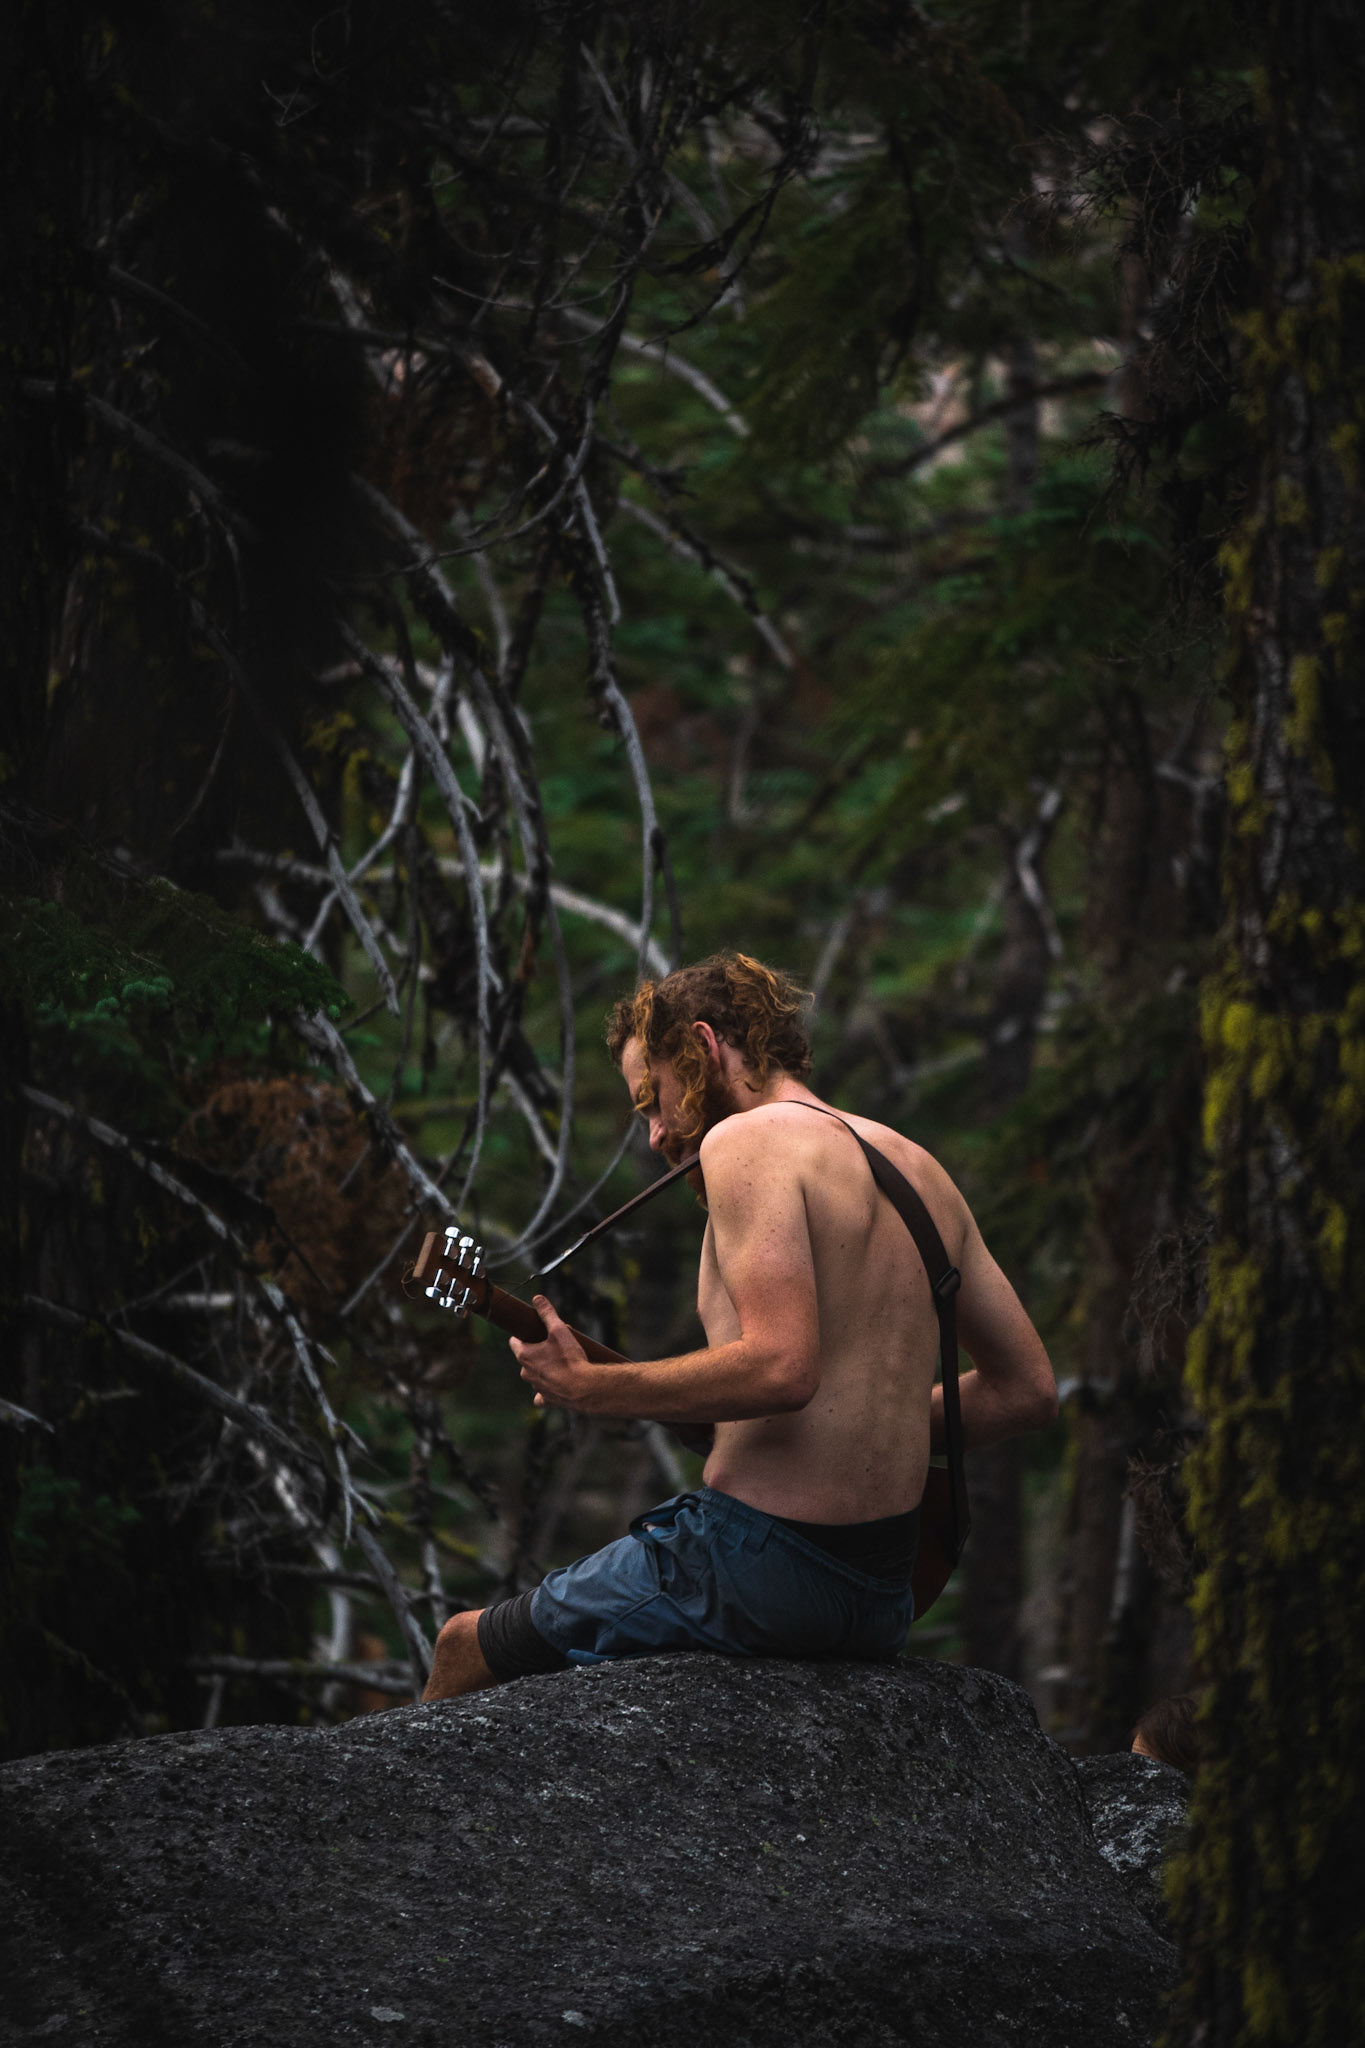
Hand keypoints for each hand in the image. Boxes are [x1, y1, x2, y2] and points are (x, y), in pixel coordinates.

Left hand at [510, 1295, 595, 1410]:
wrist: (584, 1387)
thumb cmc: (570, 1358)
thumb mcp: (559, 1330)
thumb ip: (547, 1314)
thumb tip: (537, 1298)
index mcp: (525, 1355)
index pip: (514, 1342)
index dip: (523, 1335)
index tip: (531, 1332)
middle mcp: (526, 1373)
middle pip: (526, 1358)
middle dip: (537, 1352)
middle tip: (553, 1346)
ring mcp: (536, 1388)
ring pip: (535, 1376)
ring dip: (543, 1369)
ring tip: (561, 1363)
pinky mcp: (547, 1399)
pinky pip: (542, 1396)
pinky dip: (547, 1391)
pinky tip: (556, 1386)